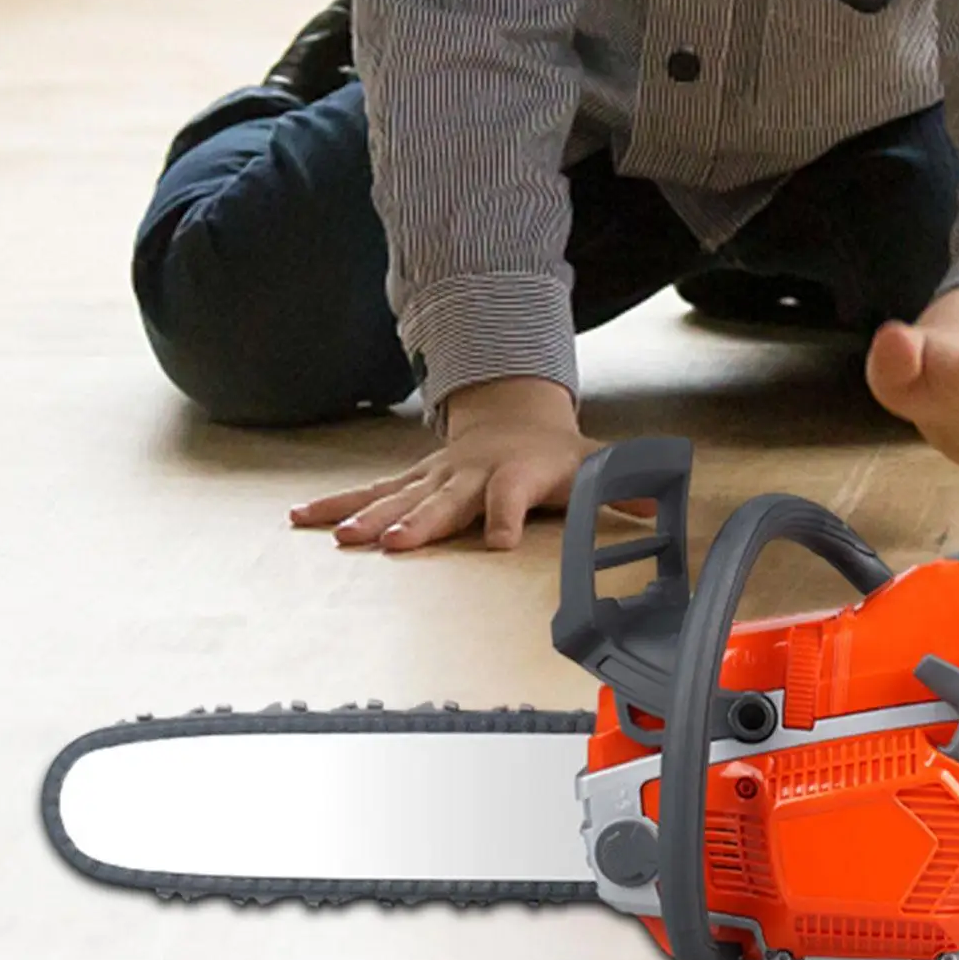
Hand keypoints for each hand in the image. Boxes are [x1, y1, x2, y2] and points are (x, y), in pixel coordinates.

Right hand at [289, 378, 634, 552]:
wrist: (515, 414)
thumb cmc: (556, 453)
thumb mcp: (597, 464)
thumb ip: (623, 488)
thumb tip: (657, 509)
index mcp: (516, 473)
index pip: (511, 497)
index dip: (507, 516)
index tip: (500, 540)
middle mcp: (469, 474)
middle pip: (443, 501)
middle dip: (419, 522)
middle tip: (393, 544)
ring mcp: (434, 478)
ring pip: (396, 498)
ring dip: (366, 517)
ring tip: (338, 538)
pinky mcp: (410, 482)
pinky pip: (368, 494)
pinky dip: (335, 505)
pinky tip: (300, 519)